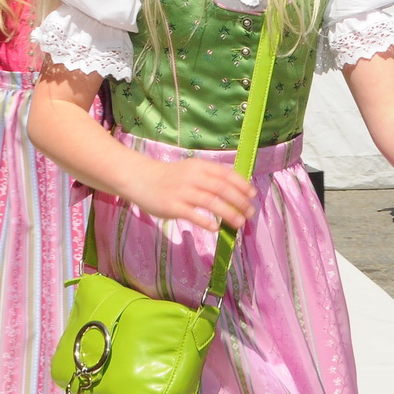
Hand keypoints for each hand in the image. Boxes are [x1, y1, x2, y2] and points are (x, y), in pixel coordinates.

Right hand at [126, 158, 256, 231]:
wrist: (141, 179)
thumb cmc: (170, 177)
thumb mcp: (190, 170)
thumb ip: (209, 178)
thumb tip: (236, 191)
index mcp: (199, 166)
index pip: (226, 174)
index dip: (242, 185)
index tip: (252, 195)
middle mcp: (192, 177)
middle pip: (222, 189)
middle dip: (240, 201)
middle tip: (250, 213)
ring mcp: (182, 192)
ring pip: (212, 202)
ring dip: (229, 213)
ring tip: (239, 222)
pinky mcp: (173, 206)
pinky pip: (194, 215)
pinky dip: (207, 222)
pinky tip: (216, 228)